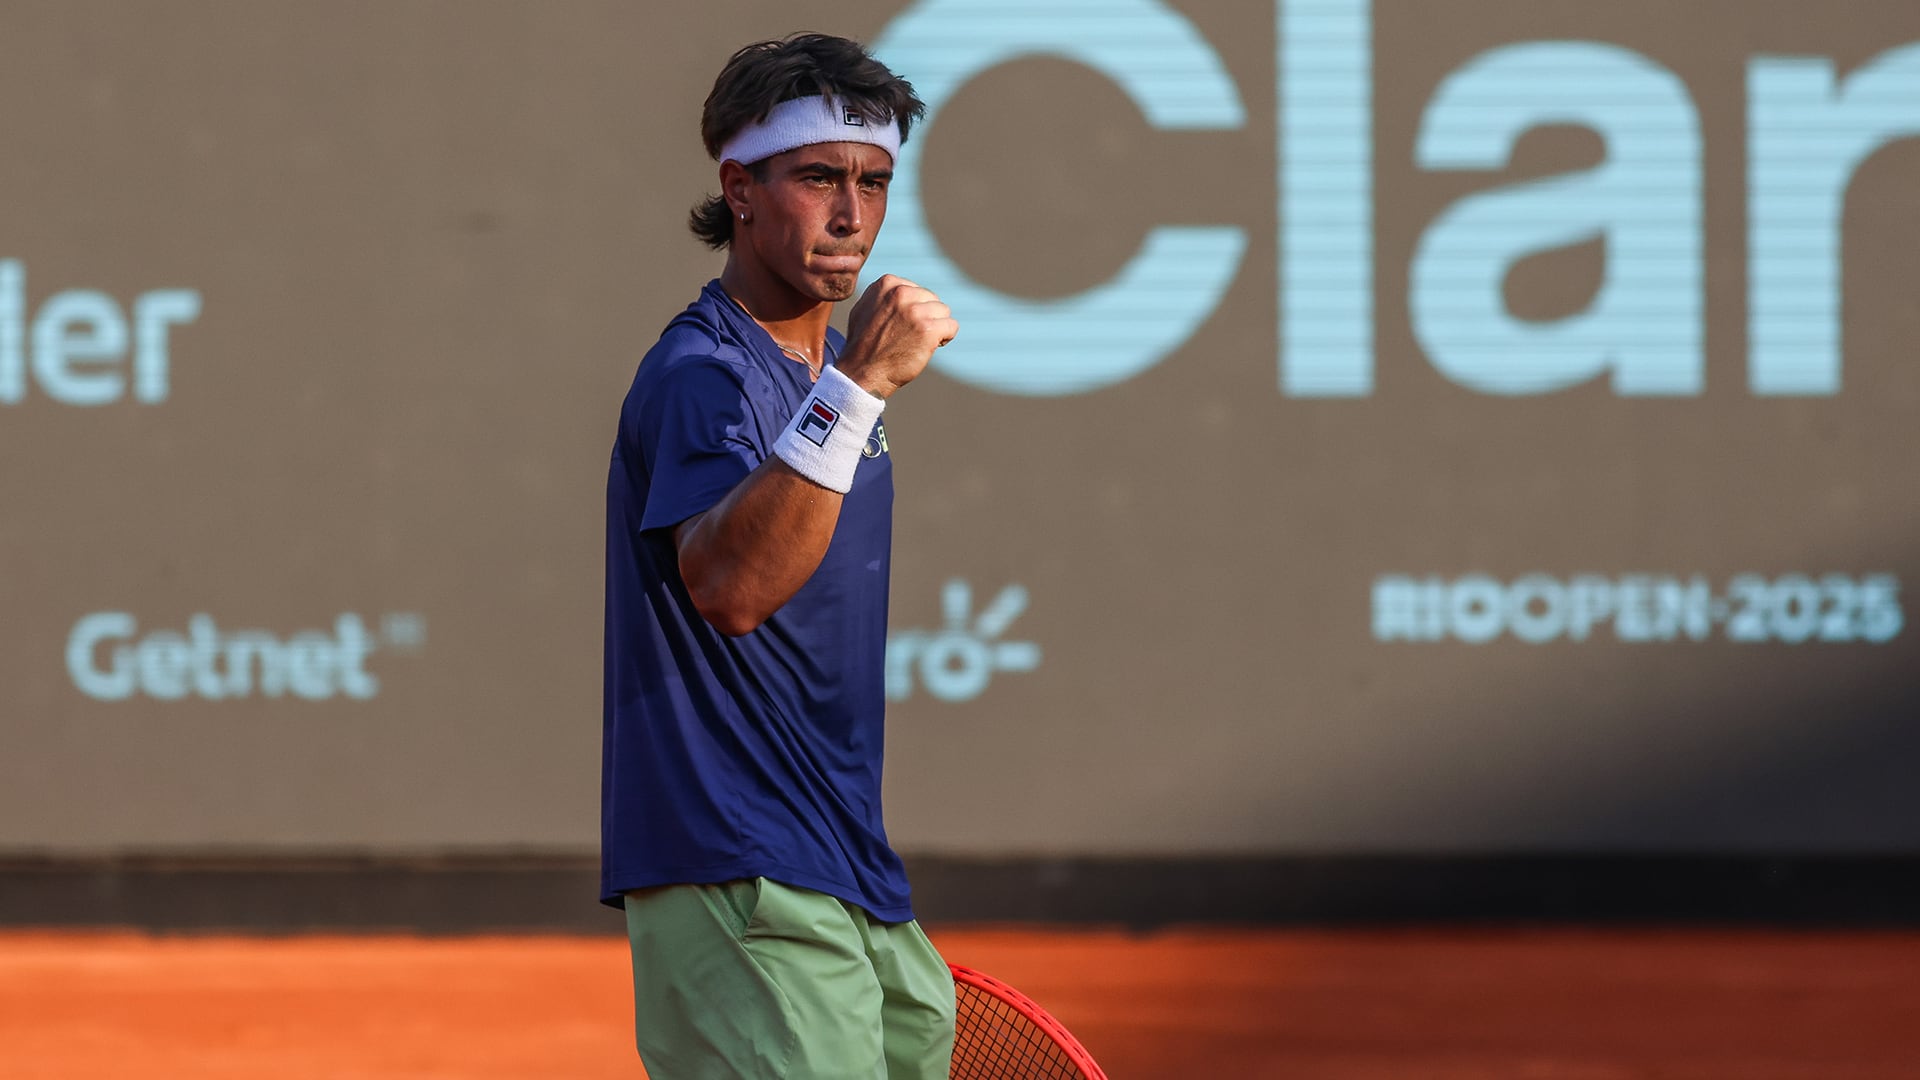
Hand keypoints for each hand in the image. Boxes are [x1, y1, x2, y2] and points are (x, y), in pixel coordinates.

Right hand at [835, 275, 957, 399]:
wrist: (862, 373)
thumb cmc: (862, 345)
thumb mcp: (864, 308)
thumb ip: (883, 296)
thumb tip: (899, 287)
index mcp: (887, 284)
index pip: (917, 290)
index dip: (914, 309)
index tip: (902, 325)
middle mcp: (901, 293)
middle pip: (932, 299)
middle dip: (927, 317)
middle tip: (911, 336)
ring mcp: (915, 311)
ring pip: (944, 311)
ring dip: (936, 327)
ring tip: (919, 342)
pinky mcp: (928, 328)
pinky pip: (952, 326)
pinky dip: (945, 338)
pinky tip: (931, 347)